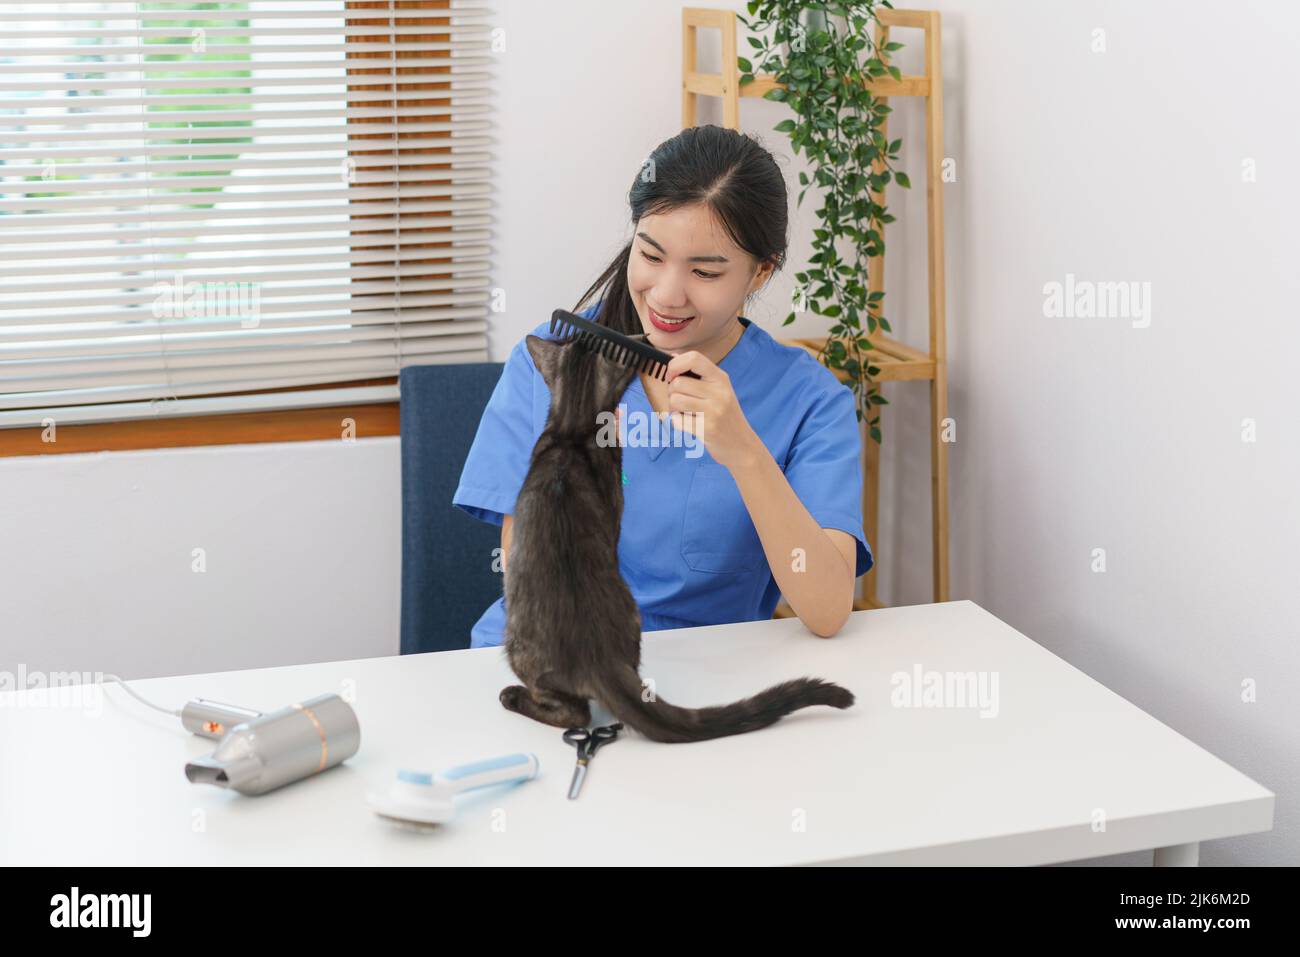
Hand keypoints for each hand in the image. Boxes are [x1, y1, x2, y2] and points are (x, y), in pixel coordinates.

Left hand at [664, 350, 765, 472]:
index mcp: (721, 379)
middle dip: (672, 392)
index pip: (693, 358)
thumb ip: (698, 375)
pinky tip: (688, 424)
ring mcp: (714, 411)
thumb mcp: (719, 390)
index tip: (672, 375)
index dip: (675, 364)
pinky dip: (677, 422)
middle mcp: (719, 392)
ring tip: (685, 412)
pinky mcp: (706, 429)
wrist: (742, 445)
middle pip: (678, 382)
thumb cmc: (726, 416)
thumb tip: (673, 357)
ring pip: (675, 400)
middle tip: (680, 399)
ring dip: (674, 408)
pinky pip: (676, 420)